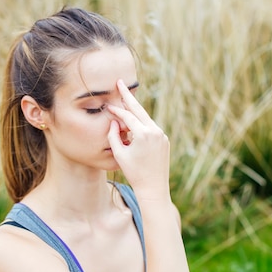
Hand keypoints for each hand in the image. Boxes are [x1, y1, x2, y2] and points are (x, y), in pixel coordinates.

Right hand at [107, 80, 170, 198]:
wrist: (154, 188)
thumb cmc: (134, 173)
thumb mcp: (119, 154)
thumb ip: (113, 135)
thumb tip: (114, 121)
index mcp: (143, 134)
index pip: (127, 116)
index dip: (116, 110)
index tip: (107, 106)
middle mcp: (155, 131)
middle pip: (139, 110)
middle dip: (129, 96)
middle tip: (120, 82)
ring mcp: (162, 135)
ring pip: (145, 119)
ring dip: (135, 111)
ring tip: (125, 100)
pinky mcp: (165, 141)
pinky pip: (151, 128)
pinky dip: (141, 123)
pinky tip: (134, 120)